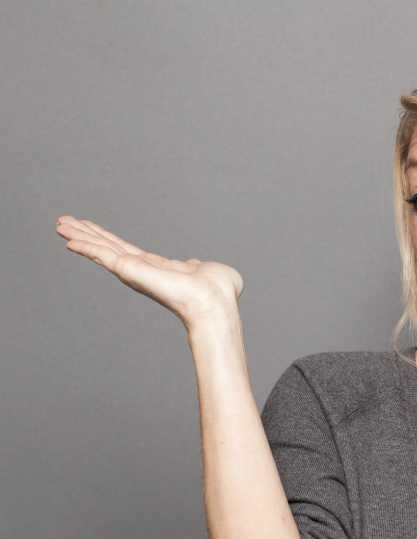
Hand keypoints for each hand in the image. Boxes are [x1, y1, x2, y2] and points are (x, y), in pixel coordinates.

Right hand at [56, 215, 243, 328]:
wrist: (215, 301)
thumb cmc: (220, 292)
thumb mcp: (209, 271)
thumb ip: (200, 267)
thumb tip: (200, 265)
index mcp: (159, 268)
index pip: (128, 251)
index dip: (110, 240)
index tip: (94, 229)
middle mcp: (142, 270)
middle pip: (108, 247)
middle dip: (87, 234)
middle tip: (63, 221)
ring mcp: (134, 271)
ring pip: (101, 249)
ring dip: (80, 236)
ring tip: (59, 224)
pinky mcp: (130, 271)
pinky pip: (102, 256)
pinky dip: (85, 246)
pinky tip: (68, 238)